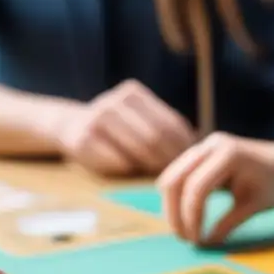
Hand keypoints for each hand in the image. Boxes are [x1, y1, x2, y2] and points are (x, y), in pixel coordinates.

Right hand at [58, 80, 195, 176]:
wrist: (69, 126)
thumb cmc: (115, 131)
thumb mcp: (139, 120)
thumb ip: (165, 128)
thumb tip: (204, 142)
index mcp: (133, 93)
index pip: (170, 124)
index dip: (185, 148)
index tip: (193, 165)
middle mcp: (115, 101)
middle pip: (156, 137)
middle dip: (170, 160)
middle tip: (180, 178)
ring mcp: (97, 118)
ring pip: (139, 150)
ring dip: (152, 168)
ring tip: (162, 180)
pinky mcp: (83, 139)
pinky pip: (118, 162)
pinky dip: (129, 171)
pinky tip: (133, 175)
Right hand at [157, 133, 273, 244]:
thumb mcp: (255, 205)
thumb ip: (229, 223)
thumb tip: (206, 243)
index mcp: (228, 154)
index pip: (196, 188)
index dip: (192, 217)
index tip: (197, 240)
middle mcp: (212, 145)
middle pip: (175, 179)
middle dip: (174, 212)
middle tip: (184, 239)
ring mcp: (205, 146)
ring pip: (172, 176)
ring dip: (172, 205)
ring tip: (182, 231)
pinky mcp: (202, 153)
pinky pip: (180, 174)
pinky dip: (178, 196)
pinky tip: (185, 217)